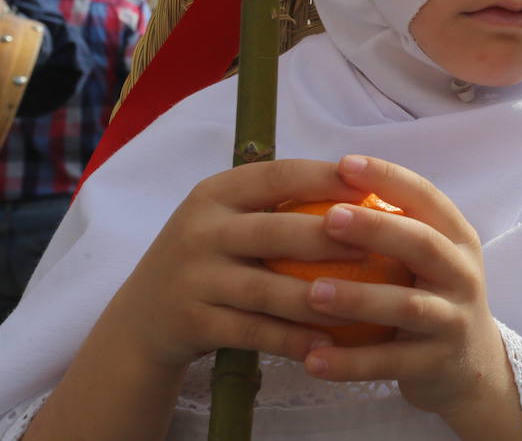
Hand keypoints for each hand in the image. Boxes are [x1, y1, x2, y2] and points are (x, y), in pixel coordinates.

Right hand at [102, 159, 367, 372]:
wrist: (143, 317)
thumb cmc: (212, 256)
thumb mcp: (229, 218)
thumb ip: (281, 203)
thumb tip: (368, 186)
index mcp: (216, 193)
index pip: (278, 175)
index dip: (327, 178)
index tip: (372, 185)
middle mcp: (200, 230)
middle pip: (275, 231)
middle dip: (330, 238)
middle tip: (377, 246)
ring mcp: (193, 278)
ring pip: (267, 289)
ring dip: (320, 298)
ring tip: (366, 303)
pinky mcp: (192, 322)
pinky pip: (253, 332)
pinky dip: (292, 339)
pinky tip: (327, 345)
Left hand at [300, 156, 521, 436]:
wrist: (470, 364)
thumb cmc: (428, 294)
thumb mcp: (427, 256)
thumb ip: (391, 226)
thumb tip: (319, 183)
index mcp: (457, 238)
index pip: (426, 197)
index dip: (389, 178)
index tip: (345, 163)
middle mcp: (462, 273)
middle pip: (423, 244)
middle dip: (376, 229)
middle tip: (327, 218)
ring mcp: (453, 319)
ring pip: (407, 306)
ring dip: (358, 298)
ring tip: (311, 292)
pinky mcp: (437, 363)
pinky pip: (390, 363)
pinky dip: (350, 363)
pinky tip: (311, 360)